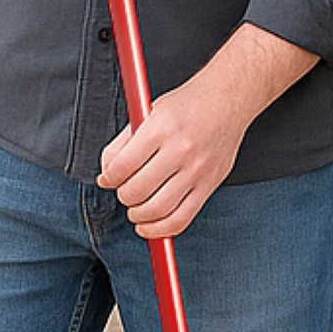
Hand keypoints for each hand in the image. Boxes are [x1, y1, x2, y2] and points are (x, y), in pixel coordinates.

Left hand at [97, 25, 318, 237]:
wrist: (227, 101)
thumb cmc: (186, 106)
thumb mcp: (148, 113)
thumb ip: (123, 143)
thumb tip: (106, 174)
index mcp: (160, 129)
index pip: (122, 166)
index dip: (108, 178)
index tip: (107, 180)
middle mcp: (180, 151)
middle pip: (137, 191)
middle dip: (123, 196)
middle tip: (123, 191)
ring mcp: (197, 171)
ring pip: (158, 209)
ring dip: (138, 216)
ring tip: (135, 209)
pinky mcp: (209, 185)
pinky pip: (182, 219)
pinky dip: (161, 230)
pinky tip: (149, 225)